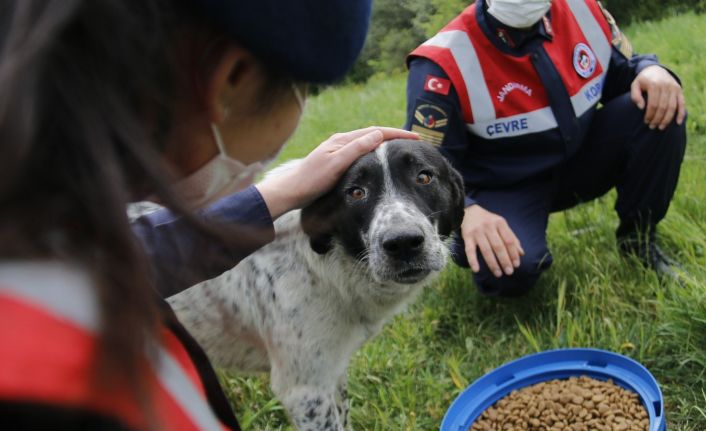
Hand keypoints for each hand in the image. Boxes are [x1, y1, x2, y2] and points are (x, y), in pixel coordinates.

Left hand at [256, 127, 417, 217]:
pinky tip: (378, 160)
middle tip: (413, 141)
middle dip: (394, 136)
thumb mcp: (336, 165)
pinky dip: (375, 152)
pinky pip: (361, 152)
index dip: (397, 134)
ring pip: (367, 143)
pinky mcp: (337, 161)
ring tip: (401, 148)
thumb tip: (378, 135)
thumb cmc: (311, 181)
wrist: (291, 191)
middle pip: (373, 134)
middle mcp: (341, 142)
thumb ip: (356, 149)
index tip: (415, 137)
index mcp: (343, 140)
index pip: (375, 132)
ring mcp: (338, 151)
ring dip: (385, 143)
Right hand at [461, 204, 523, 277]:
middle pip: (498, 246)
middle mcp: (489, 226)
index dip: (513, 253)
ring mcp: (477, 231)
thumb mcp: (501, 225)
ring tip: (498, 274)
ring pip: (486, 250)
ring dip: (492, 264)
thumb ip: (512, 238)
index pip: (509, 240)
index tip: (516, 265)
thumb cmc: (489, 221)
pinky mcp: (467, 236)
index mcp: (500, 223)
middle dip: (505, 260)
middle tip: (509, 272)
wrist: (469, 211)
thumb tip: (521, 254)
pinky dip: (473, 261)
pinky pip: (469, 250)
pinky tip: (476, 270)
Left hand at [630, 65, 685, 129]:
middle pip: (663, 107)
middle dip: (657, 119)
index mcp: (654, 84)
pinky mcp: (679, 90)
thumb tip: (641, 107)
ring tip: (661, 127)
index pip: (653, 104)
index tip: (646, 122)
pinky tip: (678, 123)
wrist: (655, 69)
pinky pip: (682, 103)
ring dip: (667, 119)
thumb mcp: (635, 85)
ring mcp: (674, 88)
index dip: (650, 115)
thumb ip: (635, 96)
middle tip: (652, 127)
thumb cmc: (643, 80)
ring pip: (672, 107)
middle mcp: (666, 86)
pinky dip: (681, 113)